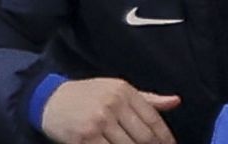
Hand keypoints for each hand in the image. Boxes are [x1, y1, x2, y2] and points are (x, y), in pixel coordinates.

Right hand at [40, 78, 180, 143]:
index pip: (153, 118)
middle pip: (143, 136)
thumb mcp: (118, 90)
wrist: (51, 100)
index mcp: (124, 92)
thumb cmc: (89, 95)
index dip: (165, 136)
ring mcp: (97, 123)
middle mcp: (113, 105)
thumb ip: (148, 99)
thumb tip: (176, 101)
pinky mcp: (83, 139)